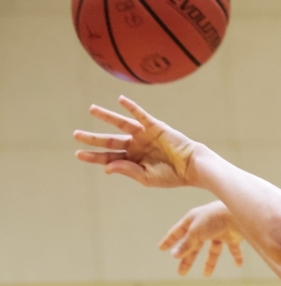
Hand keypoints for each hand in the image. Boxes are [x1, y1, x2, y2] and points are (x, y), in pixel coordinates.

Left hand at [74, 96, 198, 187]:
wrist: (192, 167)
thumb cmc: (172, 176)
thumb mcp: (147, 178)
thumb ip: (127, 170)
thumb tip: (106, 167)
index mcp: (133, 161)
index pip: (109, 158)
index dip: (94, 156)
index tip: (78, 154)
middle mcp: (135, 146)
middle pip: (110, 141)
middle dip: (93, 138)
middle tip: (75, 135)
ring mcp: (143, 135)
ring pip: (121, 124)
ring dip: (106, 117)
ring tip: (92, 110)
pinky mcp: (154, 126)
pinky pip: (140, 115)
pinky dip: (131, 107)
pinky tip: (120, 100)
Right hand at [160, 202, 243, 276]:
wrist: (237, 215)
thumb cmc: (213, 219)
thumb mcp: (195, 233)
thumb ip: (186, 244)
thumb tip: (174, 255)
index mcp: (193, 220)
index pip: (177, 232)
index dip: (169, 240)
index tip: (161, 248)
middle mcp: (205, 226)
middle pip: (194, 246)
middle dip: (187, 259)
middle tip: (181, 273)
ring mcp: (219, 231)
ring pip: (212, 250)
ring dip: (210, 262)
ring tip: (206, 275)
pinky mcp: (232, 237)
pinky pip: (233, 249)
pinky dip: (236, 256)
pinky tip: (238, 264)